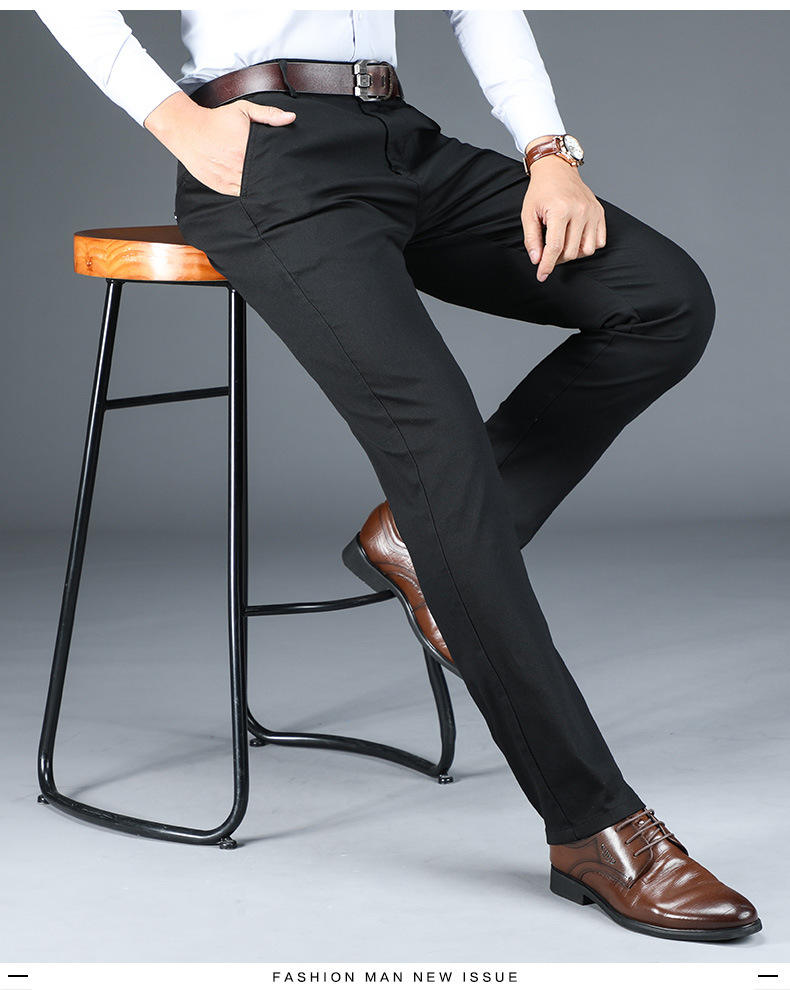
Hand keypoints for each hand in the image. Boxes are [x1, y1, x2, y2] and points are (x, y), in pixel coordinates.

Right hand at [144, 90, 295, 195]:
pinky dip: (247, 192)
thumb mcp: (243, 110)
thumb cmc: (215, 120)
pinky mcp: (222, 188)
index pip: (271, 165)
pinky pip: (241, 194)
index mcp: (247, 148)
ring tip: (268, 184)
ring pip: (253, 190)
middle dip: (271, 179)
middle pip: (263, 179)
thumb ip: (268, 114)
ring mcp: (230, 179)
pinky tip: (252, 186)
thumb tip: (290, 118)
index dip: (280, 168)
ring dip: (260, 187)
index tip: (287, 169)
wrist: (187, 130)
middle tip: (281, 179)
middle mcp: (239, 166)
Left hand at [521, 137, 605, 281]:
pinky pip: (599, 241)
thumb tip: (537, 260)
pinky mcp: (600, 213)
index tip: (541, 276)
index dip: (547, 265)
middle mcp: (580, 211)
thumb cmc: (541, 191)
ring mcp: (592, 212)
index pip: (555, 248)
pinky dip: (587, 246)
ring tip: (562, 244)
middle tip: (547, 253)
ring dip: (573, 254)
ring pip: (587, 250)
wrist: (557, 169)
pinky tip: (575, 239)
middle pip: (571, 252)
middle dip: (557, 259)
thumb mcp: (528, 214)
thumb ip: (531, 239)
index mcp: (560, 210)